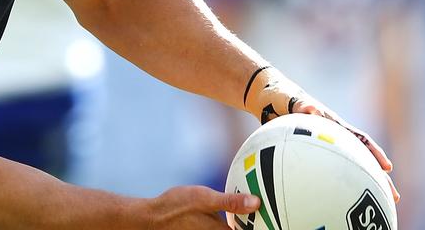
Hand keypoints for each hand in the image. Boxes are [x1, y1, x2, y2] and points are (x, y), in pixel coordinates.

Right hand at [145, 185, 259, 228]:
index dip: (262, 226)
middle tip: (268, 217)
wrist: (151, 218)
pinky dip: (230, 222)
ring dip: (241, 223)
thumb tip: (256, 202)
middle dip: (254, 225)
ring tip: (254, 213)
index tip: (273, 221)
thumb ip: (230, 202)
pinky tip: (235, 211)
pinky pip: (221, 228)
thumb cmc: (176, 207)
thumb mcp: (203, 198)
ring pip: (230, 229)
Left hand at [245, 67, 398, 201]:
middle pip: (362, 158)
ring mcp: (325, 142)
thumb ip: (302, 105)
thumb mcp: (291, 100)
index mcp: (331, 122)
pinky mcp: (312, 150)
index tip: (388, 168)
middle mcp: (333, 134)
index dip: (374, 152)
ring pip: (348, 165)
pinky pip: (328, 168)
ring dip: (363, 183)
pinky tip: (337, 199)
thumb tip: (314, 109)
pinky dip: (335, 182)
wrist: (267, 98)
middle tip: (393, 196)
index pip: (359, 139)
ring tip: (376, 202)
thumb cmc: (280, 97)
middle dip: (379, 176)